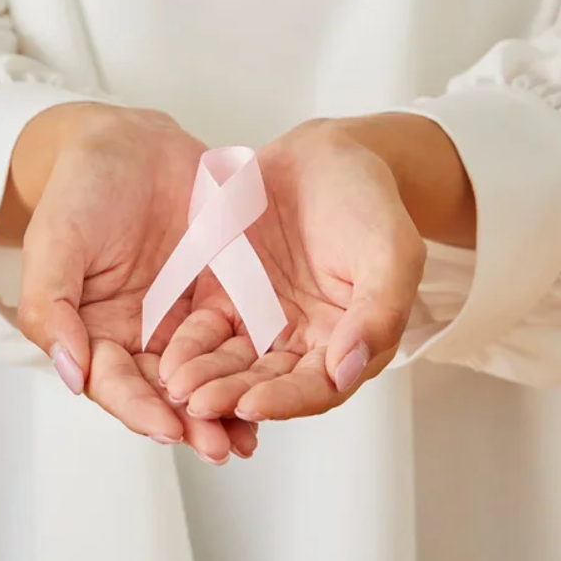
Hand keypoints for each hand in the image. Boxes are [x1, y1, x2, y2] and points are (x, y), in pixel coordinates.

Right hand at [1, 104, 257, 461]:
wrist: (130, 143)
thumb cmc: (81, 188)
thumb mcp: (55, 241)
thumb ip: (53, 307)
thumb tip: (69, 375)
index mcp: (92, 331)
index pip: (113, 382)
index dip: (139, 408)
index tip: (169, 430)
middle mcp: (136, 335)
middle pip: (162, 392)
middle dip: (190, 422)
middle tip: (220, 448)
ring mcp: (178, 319)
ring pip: (203, 374)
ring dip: (224, 408)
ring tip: (249, 438)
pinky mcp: (217, 297)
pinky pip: (235, 337)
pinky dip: (250, 365)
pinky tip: (272, 388)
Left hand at [158, 115, 461, 421]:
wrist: (326, 156)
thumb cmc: (369, 202)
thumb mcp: (391, 252)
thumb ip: (379, 313)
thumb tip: (348, 369)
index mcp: (348, 341)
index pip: (317, 387)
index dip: (285, 400)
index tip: (252, 405)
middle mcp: (302, 341)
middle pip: (266, 382)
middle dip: (232, 396)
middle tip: (198, 403)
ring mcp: (261, 320)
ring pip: (231, 363)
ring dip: (205, 379)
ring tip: (176, 387)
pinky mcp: (226, 297)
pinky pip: (205, 329)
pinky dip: (188, 347)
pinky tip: (168, 359)